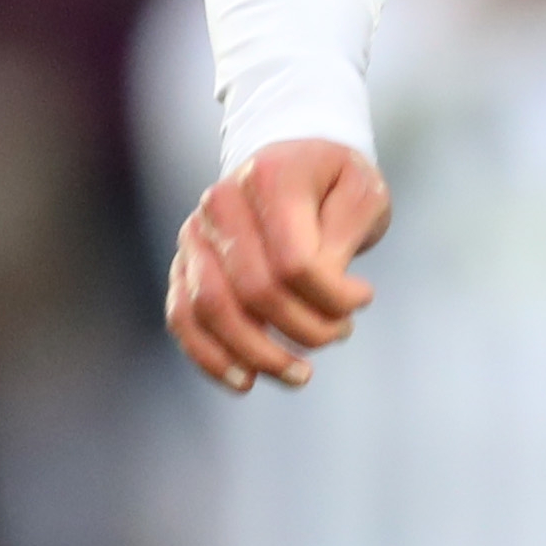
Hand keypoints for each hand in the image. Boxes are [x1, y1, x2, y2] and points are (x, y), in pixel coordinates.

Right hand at [166, 138, 391, 392]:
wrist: (293, 164)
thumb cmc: (335, 185)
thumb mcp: (363, 194)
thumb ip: (344, 237)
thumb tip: (322, 286)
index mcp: (269, 177)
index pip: (294, 261)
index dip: (332, 297)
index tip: (363, 299)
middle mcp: (220, 203)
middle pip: (254, 290)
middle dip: (304, 329)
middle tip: (340, 334)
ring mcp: (195, 234)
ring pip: (210, 310)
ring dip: (258, 354)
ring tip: (300, 375)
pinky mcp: (183, 263)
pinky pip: (182, 318)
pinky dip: (209, 357)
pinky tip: (245, 381)